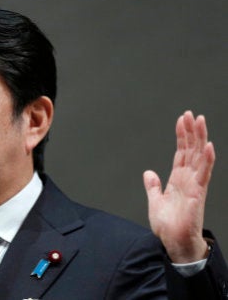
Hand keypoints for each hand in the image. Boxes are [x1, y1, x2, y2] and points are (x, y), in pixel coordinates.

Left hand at [144, 111, 213, 262]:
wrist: (173, 242)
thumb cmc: (168, 226)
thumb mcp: (155, 201)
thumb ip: (153, 186)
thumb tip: (148, 173)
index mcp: (178, 179)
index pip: (181, 152)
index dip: (181, 136)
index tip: (182, 120)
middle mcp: (188, 179)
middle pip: (191, 150)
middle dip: (191, 131)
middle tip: (191, 114)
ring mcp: (194, 185)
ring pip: (199, 156)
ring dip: (199, 138)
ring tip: (200, 121)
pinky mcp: (198, 193)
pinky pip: (204, 173)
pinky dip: (207, 159)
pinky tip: (208, 145)